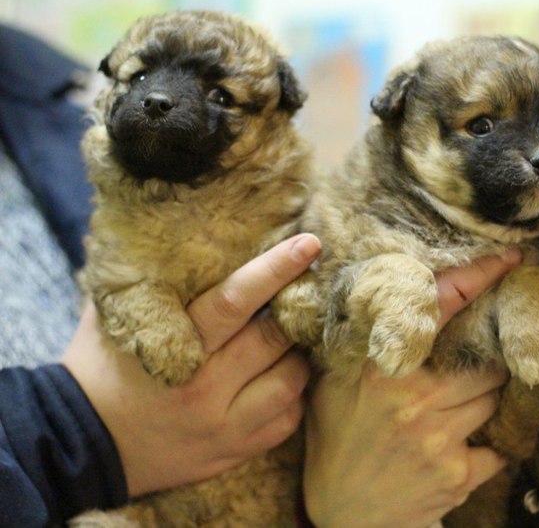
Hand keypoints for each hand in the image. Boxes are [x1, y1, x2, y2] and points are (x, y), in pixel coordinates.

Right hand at [62, 234, 321, 495]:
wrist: (81, 445)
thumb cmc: (100, 370)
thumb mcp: (113, 318)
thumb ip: (149, 282)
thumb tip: (183, 234)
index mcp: (176, 346)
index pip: (236, 301)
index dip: (276, 269)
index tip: (308, 245)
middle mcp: (205, 388)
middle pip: (273, 338)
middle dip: (297, 308)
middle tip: (310, 289)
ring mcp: (224, 425)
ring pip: (291, 380)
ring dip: (299, 353)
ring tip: (292, 337)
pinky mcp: (236, 450)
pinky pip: (288, 419)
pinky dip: (294, 395)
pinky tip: (281, 377)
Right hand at [303, 251, 520, 527]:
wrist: (344, 517)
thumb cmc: (338, 439)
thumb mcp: (333, 383)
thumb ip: (359, 342)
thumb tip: (387, 292)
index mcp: (382, 367)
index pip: (441, 306)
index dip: (479, 276)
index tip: (510, 258)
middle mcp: (414, 398)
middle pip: (484, 358)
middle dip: (488, 355)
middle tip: (485, 352)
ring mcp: (438, 438)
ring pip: (495, 396)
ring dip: (488, 395)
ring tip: (462, 402)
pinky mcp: (458, 474)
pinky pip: (499, 443)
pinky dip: (491, 440)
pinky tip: (465, 442)